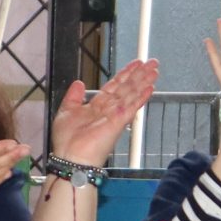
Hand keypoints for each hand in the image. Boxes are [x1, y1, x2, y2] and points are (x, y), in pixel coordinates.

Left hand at [45, 57, 160, 167]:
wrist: (70, 157)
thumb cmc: (67, 141)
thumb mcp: (66, 111)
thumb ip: (73, 96)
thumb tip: (78, 83)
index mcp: (97, 107)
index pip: (115, 86)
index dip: (125, 74)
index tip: (135, 64)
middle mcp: (109, 110)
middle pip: (127, 87)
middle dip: (139, 74)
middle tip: (152, 62)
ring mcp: (115, 115)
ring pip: (132, 93)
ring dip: (144, 81)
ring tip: (155, 69)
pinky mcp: (119, 121)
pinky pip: (132, 106)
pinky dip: (141, 96)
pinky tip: (150, 87)